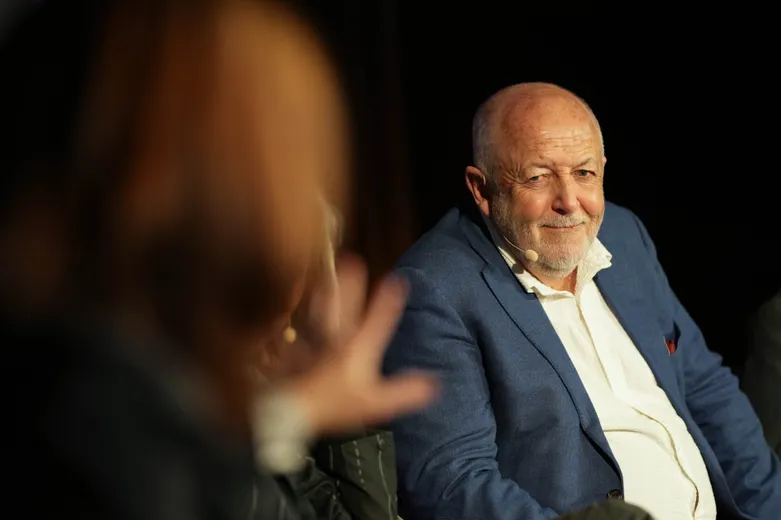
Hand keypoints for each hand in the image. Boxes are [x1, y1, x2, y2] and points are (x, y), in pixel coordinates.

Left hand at [283, 255, 438, 434]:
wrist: (291, 411)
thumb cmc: (334, 406)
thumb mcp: (376, 403)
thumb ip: (404, 391)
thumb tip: (433, 383)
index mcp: (359, 347)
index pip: (379, 319)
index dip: (389, 300)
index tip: (398, 280)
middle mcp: (336, 340)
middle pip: (346, 306)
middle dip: (351, 284)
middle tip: (353, 260)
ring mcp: (313, 344)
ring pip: (320, 313)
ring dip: (323, 296)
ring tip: (323, 283)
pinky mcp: (294, 353)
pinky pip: (296, 335)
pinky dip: (296, 328)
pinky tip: (292, 325)